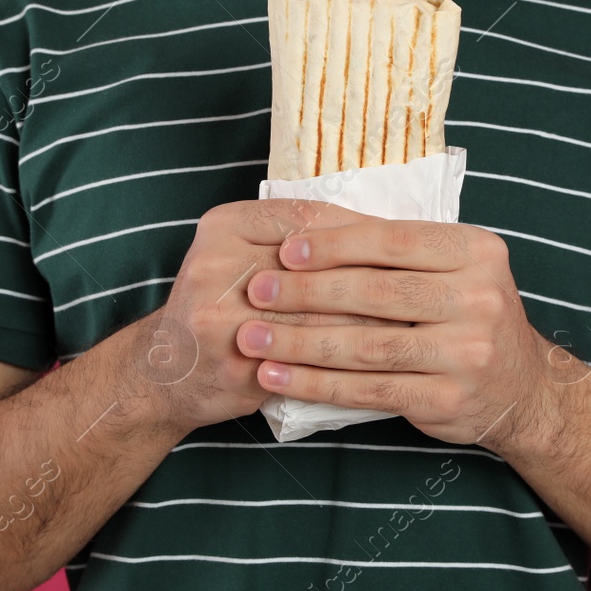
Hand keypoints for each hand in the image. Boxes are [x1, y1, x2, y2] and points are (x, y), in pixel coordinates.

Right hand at [126, 200, 403, 435]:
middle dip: (376, 277)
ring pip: (319, 313)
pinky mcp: (235, 361)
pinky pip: (308, 358)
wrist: (165, 373)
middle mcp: (216, 262)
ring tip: (418, 322)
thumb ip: (297, 238)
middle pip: (317, 265)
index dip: (362, 231)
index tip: (407, 243)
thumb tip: (384, 228)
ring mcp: (221, 314)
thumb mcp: (244, 253)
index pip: (308, 218)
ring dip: (374, 320)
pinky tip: (385, 360)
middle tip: (425, 286)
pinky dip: (350, 358)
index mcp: (224, 224)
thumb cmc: (223, 307)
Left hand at [236, 219, 556, 448]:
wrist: (522, 389)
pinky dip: (317, 384)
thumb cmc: (468, 316)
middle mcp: (479, 299)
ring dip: (301, 342)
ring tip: (253, 338)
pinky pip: (369, 390)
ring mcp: (467, 354)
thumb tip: (308, 229)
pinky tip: (278, 377)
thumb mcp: (453, 269)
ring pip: (367, 346)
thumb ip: (396, 252)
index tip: (284, 250)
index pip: (393, 241)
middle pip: (376, 292)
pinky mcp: (447, 400)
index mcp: (476, 251)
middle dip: (308, 292)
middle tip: (257, 291)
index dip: (334, 245)